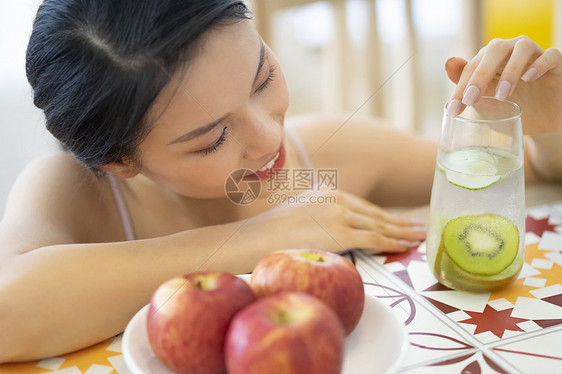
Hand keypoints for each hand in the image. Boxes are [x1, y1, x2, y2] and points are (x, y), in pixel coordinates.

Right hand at [253, 190, 425, 252]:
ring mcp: (338, 213)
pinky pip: (374, 237)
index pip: (362, 207)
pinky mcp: (338, 231)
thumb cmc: (267, 233)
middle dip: (399, 222)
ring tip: (419, 237)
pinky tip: (407, 245)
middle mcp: (335, 197)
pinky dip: (393, 242)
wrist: (251, 237)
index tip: (399, 221)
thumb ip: (316, 218)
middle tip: (419, 227)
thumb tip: (325, 232)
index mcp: (325, 192)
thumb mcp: (296, 216)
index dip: (383, 216)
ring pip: (379, 224)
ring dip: (402, 231)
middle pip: (375, 213)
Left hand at [445, 36, 561, 134]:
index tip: (454, 109)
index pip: (472, 66)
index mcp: (490, 59)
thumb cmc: (508, 108)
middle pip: (495, 49)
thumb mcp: (484, 101)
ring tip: (502, 94)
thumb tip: (449, 62)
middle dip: (480, 74)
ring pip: (522, 47)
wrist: (540, 122)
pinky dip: (540, 64)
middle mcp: (512, 51)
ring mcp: (535, 55)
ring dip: (510, 70)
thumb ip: (466, 84)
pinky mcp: (556, 64)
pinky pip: (551, 55)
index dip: (461, 87)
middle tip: (472, 99)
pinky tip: (529, 78)